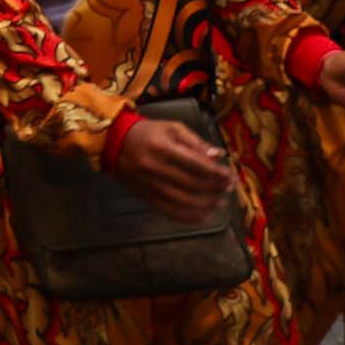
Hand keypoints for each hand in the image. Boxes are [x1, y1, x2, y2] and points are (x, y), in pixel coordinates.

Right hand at [111, 117, 233, 224]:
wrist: (115, 143)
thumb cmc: (147, 133)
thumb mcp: (172, 128)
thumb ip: (196, 142)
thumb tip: (219, 156)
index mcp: (162, 147)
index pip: (197, 164)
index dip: (217, 172)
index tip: (230, 175)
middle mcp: (155, 168)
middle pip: (194, 184)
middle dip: (216, 188)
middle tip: (229, 187)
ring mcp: (150, 186)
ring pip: (185, 202)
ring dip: (207, 204)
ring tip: (220, 200)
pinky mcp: (146, 198)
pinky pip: (172, 213)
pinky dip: (191, 217)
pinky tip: (204, 213)